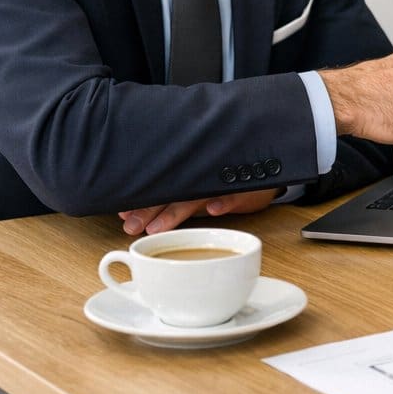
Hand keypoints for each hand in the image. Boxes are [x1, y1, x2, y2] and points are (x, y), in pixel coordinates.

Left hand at [119, 189, 279, 235]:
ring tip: (157, 228)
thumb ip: (171, 200)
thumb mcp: (200, 187)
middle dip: (149, 211)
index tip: (122, 215)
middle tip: (131, 227)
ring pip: (196, 196)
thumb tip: (130, 213)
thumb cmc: (227, 180)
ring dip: (176, 212)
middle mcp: (202, 178)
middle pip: (171, 194)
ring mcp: (223, 181)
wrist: (270, 165)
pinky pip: (235, 194)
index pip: (159, 189)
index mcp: (189, 178)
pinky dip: (224, 202)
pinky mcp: (246, 187)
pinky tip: (213, 210)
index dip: (141, 202)